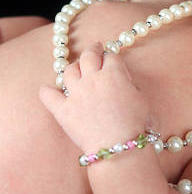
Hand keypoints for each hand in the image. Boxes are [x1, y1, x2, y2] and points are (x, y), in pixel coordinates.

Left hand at [39, 42, 154, 152]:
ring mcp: (76, 94)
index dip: (112, 57)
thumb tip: (122, 80)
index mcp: (114, 75)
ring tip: (75, 68)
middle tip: (94, 47)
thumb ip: (130, 84)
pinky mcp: (63, 110)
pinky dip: (47, 91)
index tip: (112, 59)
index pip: (111, 57)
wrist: (118, 145)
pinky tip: (47, 89)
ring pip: (69, 71)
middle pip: (89, 56)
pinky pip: (48, 95)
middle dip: (92, 49)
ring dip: (73, 67)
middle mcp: (93, 79)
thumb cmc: (135, 124)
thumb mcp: (142, 99)